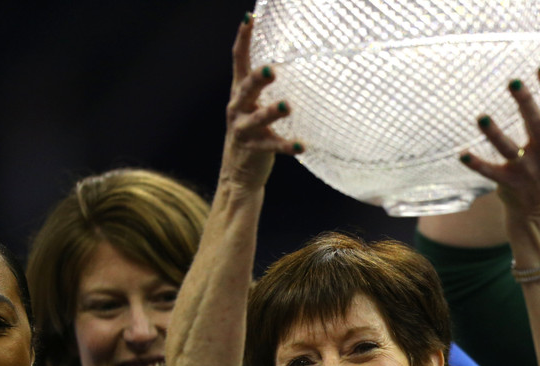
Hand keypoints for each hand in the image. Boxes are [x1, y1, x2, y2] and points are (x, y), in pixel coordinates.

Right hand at [220, 15, 302, 190]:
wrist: (238, 173)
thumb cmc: (253, 133)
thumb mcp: (253, 106)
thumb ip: (262, 88)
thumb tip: (289, 62)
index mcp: (239, 93)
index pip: (239, 61)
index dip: (243, 39)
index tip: (249, 18)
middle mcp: (238, 108)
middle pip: (246, 89)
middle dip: (258, 79)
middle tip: (271, 70)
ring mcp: (244, 130)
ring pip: (258, 118)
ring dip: (272, 112)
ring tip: (288, 106)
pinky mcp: (256, 149)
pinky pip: (273, 146)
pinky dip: (288, 146)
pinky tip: (302, 146)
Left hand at [460, 67, 539, 220]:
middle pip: (536, 125)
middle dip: (526, 103)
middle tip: (513, 81)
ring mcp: (527, 169)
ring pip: (510, 149)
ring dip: (495, 134)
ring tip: (481, 117)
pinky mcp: (509, 182)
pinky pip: (490, 172)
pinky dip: (476, 164)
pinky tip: (462, 154)